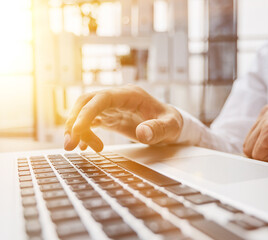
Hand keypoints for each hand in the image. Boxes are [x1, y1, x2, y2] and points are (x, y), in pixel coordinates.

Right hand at [64, 85, 182, 151]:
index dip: (87, 111)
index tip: (76, 130)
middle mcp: (119, 98)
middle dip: (74, 120)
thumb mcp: (171, 126)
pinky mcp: (111, 116)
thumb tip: (142, 133)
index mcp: (131, 95)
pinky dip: (84, 133)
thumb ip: (158, 129)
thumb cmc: (172, 122)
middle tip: (69, 144)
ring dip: (76, 128)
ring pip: (86, 111)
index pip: (103, 98)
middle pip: (87, 101)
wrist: (171, 123)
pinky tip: (84, 147)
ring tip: (79, 148)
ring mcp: (113, 107)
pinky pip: (91, 121)